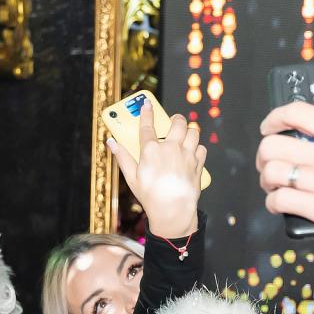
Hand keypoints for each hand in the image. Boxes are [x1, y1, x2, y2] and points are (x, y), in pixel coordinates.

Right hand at [108, 99, 206, 239]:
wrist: (173, 210)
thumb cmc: (150, 196)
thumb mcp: (131, 178)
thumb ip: (122, 157)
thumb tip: (111, 143)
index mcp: (151, 150)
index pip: (147, 125)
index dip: (146, 112)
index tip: (147, 103)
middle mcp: (170, 147)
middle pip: (177, 122)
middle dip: (176, 119)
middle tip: (173, 121)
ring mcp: (186, 154)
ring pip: (193, 131)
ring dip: (189, 131)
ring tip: (184, 136)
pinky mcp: (198, 163)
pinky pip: (201, 148)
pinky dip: (197, 148)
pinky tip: (192, 153)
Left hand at [255, 94, 313, 253]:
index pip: (296, 113)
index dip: (274, 118)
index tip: (270, 126)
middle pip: (273, 146)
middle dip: (266, 155)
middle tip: (271, 163)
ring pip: (272, 174)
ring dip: (267, 181)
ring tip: (274, 186)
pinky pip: (282, 203)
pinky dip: (275, 204)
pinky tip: (281, 206)